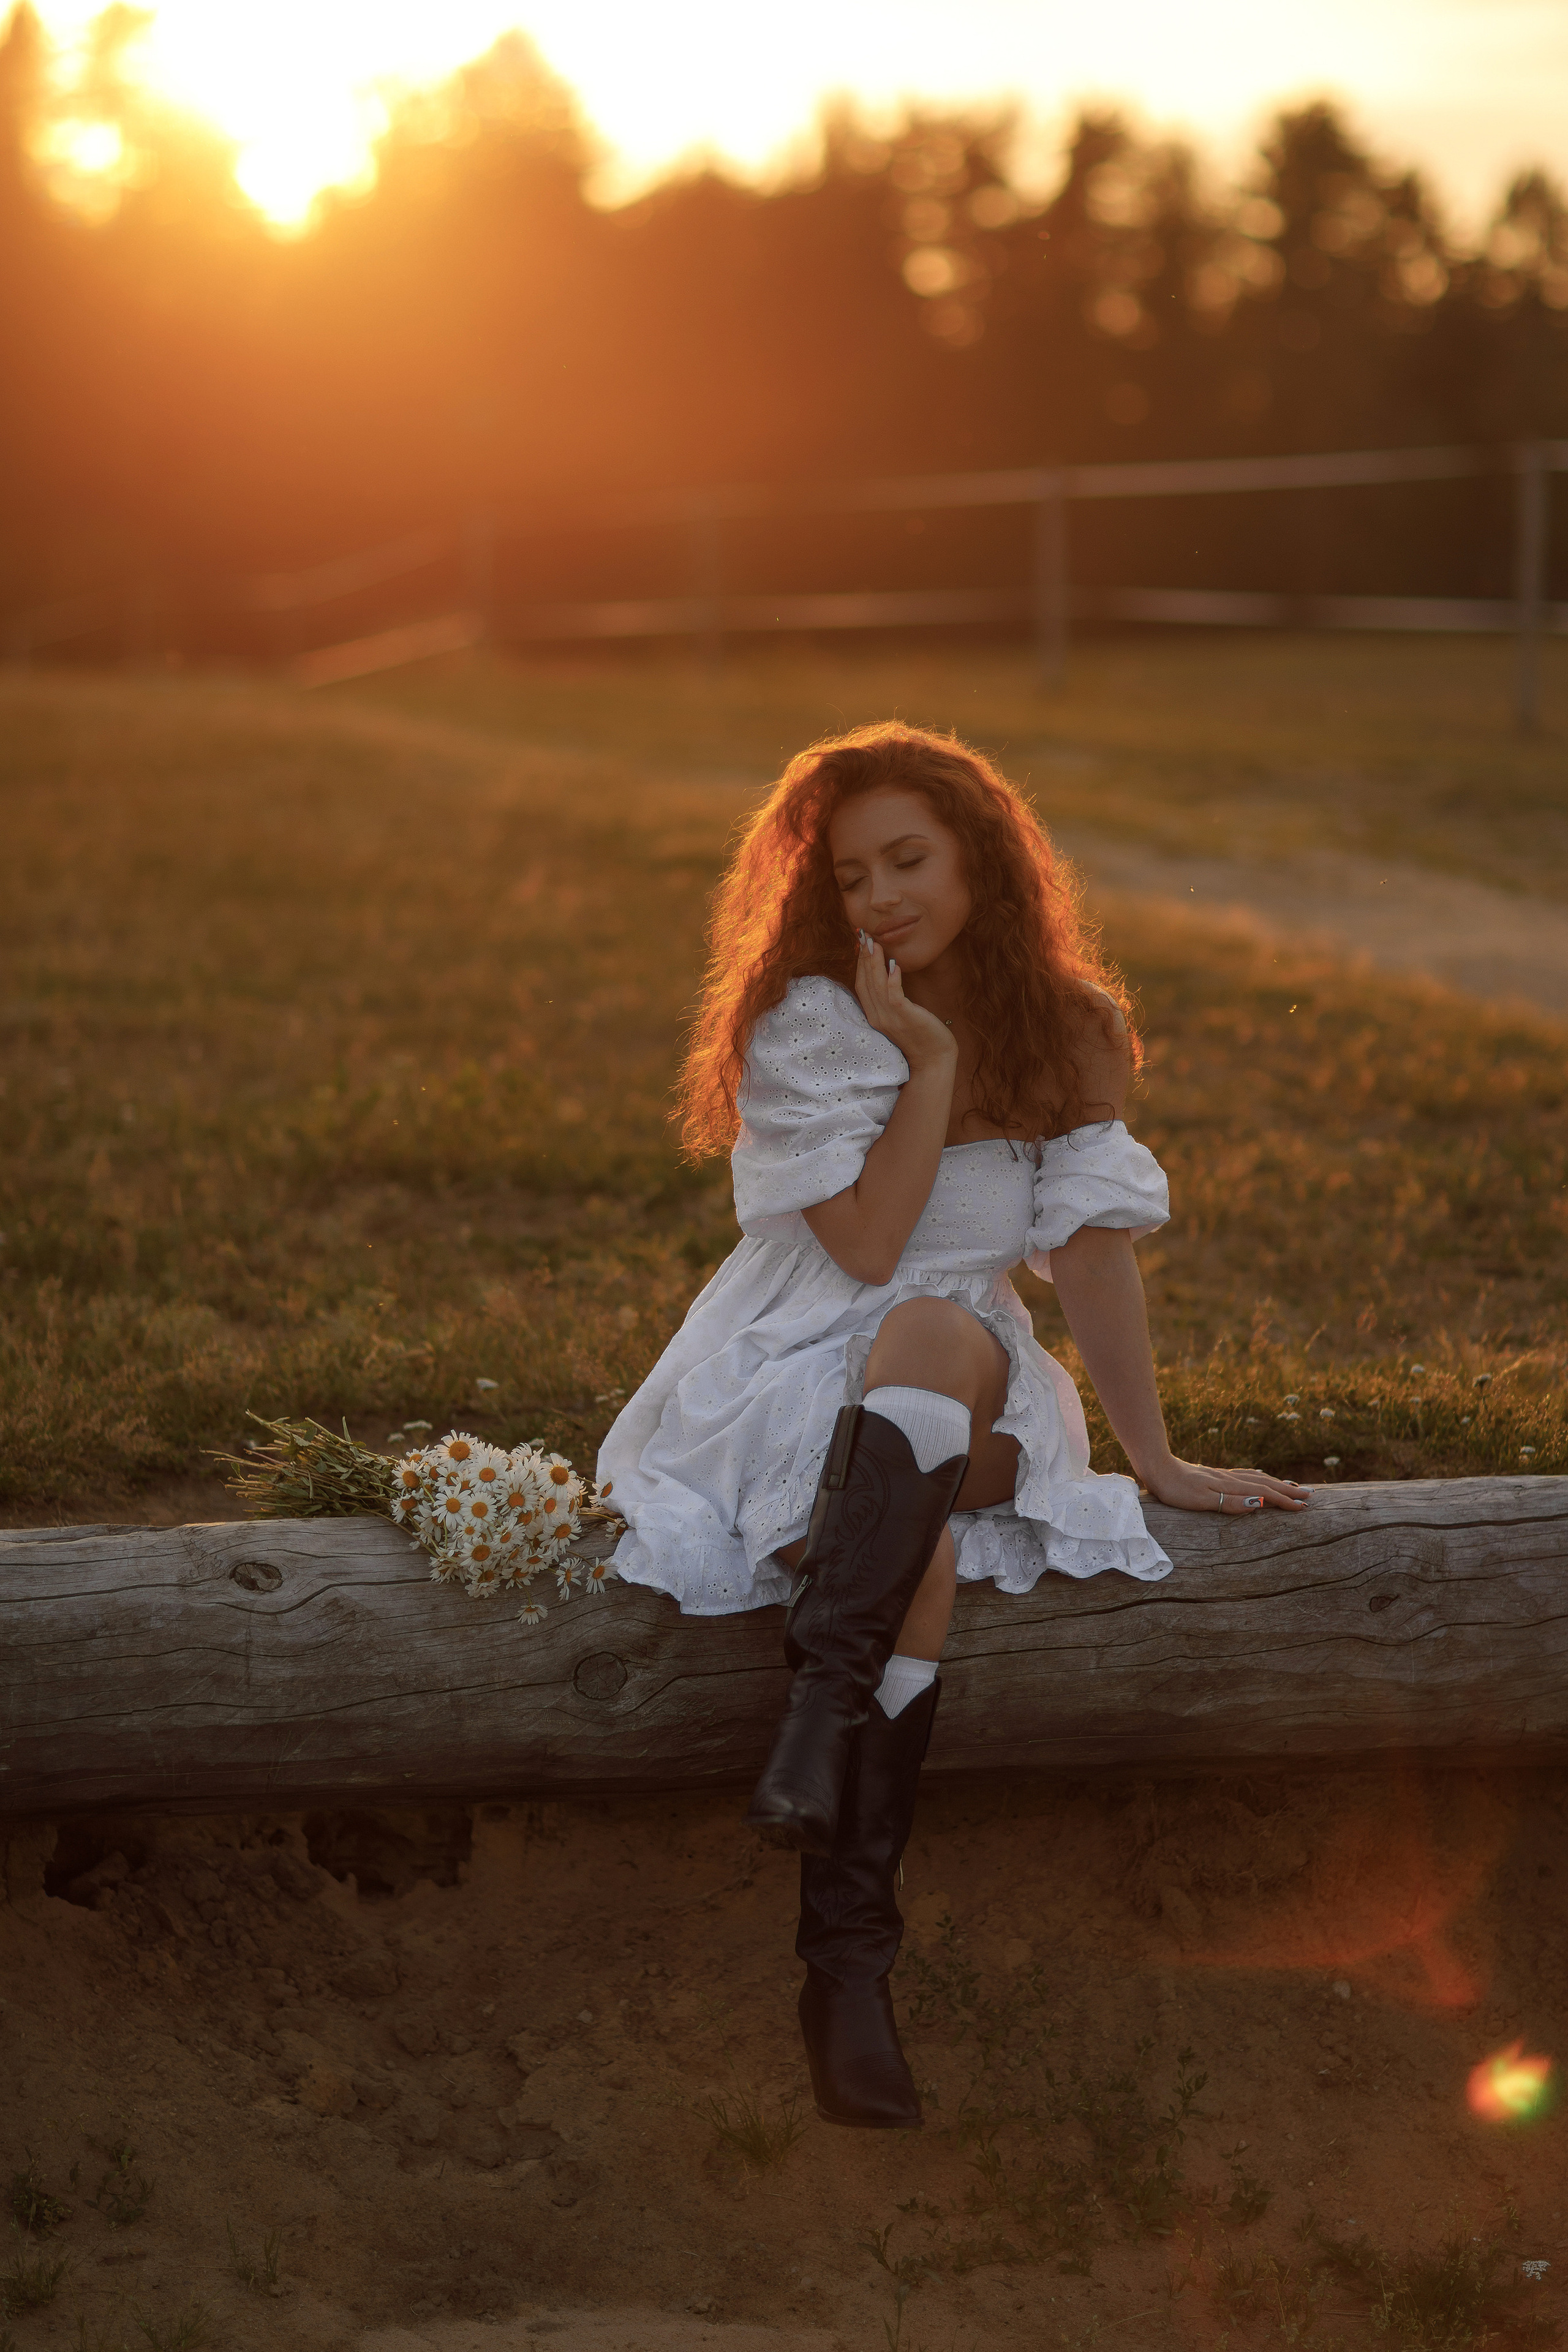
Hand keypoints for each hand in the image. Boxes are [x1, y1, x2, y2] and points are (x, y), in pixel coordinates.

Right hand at [853, 932, 956, 1076]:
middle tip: (864, 936)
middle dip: (864, 958)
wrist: (933, 1060)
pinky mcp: (905, 1017)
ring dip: (875, 963)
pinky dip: (892, 979)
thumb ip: (892, 1000)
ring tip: (875, 943)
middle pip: (866, 982)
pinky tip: (894, 965)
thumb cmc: (920, 1036)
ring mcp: (889, 1018)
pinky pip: (894, 995)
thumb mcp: (901, 1016)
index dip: (860, 964)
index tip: (861, 944)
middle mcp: (877, 1017)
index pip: (861, 986)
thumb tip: (889, 976)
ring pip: (877, 986)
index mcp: (874, 1016)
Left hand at [1140, 1456, 1312, 1513]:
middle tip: (1309, 1495)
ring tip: (1291, 1485)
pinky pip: (1243, 1475)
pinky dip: (1257, 1477)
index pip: (1264, 1493)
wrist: (1155, 1467)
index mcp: (1230, 1486)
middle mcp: (1229, 1479)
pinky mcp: (1212, 1474)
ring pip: (1255, 1478)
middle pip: (1265, 1483)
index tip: (1304, 1507)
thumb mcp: (1201, 1500)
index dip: (1285, 1501)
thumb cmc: (1176, 1489)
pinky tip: (1257, 1477)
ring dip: (1275, 1482)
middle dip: (1287, 1490)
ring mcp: (1221, 1475)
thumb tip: (1260, 1503)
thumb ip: (1230, 1503)